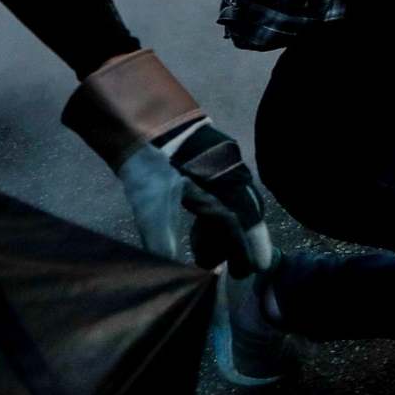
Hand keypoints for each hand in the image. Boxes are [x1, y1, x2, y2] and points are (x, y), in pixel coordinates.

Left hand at [64, 49, 273, 274]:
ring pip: (231, 207)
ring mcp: (220, 167)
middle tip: (238, 271)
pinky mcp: (206, 165)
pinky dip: (212, 221)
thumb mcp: (152, 204)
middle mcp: (230, 173)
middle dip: (241, 244)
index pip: (245, 221)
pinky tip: (198, 238)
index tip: (257, 270)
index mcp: (225, 182)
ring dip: (223, 234)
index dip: (251, 247)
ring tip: (209, 261)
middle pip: (244, 214)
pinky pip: (219, 198)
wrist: (137, 118)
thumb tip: (171, 276)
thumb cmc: (150, 160)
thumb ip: (162, 241)